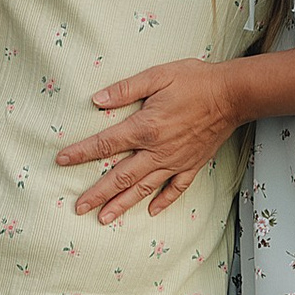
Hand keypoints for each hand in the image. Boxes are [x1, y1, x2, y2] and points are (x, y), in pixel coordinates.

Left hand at [56, 57, 242, 221]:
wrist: (232, 94)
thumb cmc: (195, 81)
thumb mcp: (157, 75)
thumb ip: (125, 88)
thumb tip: (97, 100)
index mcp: (146, 128)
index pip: (106, 143)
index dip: (81, 152)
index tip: (62, 160)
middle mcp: (158, 150)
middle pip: (121, 176)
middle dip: (98, 193)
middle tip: (79, 207)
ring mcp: (175, 161)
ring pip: (144, 188)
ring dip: (122, 205)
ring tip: (104, 219)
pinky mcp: (192, 164)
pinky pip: (175, 188)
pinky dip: (163, 201)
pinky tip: (151, 211)